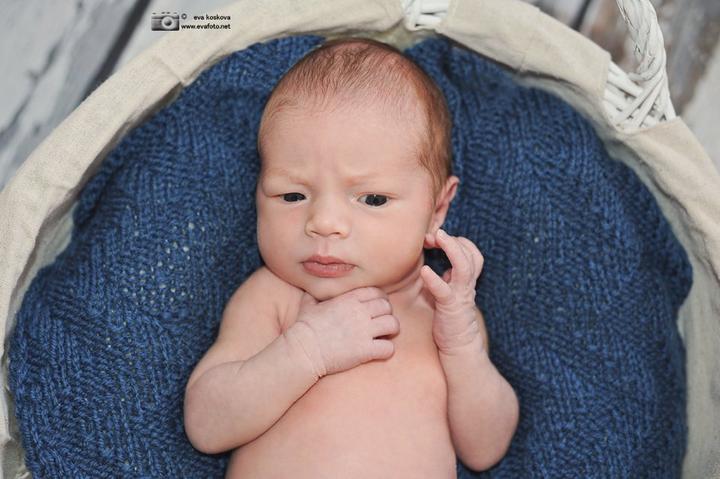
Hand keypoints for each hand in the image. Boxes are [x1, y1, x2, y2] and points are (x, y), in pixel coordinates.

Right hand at [284, 287, 399, 377]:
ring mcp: (364, 331)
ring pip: (393, 325)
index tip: (374, 309)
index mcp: (349, 298)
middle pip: (387, 307)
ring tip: (382, 336)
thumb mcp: (309, 304)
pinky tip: (377, 352)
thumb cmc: (304, 327)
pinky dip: (386, 351)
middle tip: (379, 324)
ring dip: (390, 331)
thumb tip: (313, 287)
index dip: (379, 300)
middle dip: (385, 315)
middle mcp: (360, 312)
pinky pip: (389, 348)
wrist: (303, 350)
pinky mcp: (365, 350)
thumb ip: (317, 294)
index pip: (377, 292)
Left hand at [421, 229, 484, 353]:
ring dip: (451, 249)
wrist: (459, 347)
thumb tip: (430, 260)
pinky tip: (424, 271)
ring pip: (464, 267)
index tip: (435, 238)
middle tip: (433, 235)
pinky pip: (444, 291)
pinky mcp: (450, 308)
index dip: (456, 241)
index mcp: (466, 280)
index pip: (470, 252)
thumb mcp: (448, 292)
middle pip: (471, 254)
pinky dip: (435, 279)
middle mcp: (466, 285)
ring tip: (437, 237)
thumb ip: (445, 277)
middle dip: (453, 240)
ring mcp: (460, 295)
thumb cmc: (450, 319)